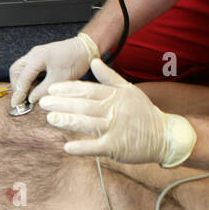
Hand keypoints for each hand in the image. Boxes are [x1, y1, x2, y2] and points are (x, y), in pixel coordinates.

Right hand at [9, 33, 99, 105]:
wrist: (86, 48)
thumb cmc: (75, 61)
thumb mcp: (60, 79)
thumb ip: (43, 90)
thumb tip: (31, 99)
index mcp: (37, 57)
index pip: (22, 77)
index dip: (19, 92)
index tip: (16, 104)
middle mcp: (34, 54)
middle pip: (15, 70)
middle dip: (16, 85)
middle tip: (20, 99)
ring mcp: (36, 54)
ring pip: (20, 68)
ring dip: (21, 81)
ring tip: (26, 94)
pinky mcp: (41, 56)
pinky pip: (28, 67)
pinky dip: (28, 78)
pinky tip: (34, 87)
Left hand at [39, 59, 195, 166]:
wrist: (165, 136)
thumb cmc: (143, 112)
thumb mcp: (129, 90)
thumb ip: (109, 77)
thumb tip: (94, 61)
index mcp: (116, 95)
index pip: (88, 89)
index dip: (68, 89)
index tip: (51, 89)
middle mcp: (116, 110)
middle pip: (85, 105)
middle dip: (62, 103)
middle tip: (43, 102)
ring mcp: (116, 129)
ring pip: (88, 123)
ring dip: (68, 121)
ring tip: (50, 118)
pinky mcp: (117, 147)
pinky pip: (96, 147)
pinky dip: (82, 147)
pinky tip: (67, 146)